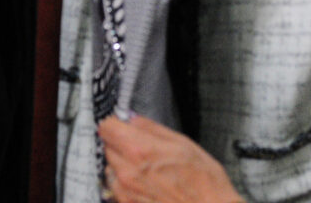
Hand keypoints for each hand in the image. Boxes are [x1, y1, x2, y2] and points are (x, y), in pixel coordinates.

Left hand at [98, 114, 243, 202]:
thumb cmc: (203, 183)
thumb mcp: (184, 143)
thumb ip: (153, 129)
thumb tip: (135, 120)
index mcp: (140, 150)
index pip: (107, 127)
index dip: (116, 123)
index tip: (122, 123)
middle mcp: (127, 171)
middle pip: (107, 146)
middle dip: (121, 142)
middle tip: (141, 145)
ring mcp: (125, 191)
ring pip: (110, 166)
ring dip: (122, 163)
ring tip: (146, 167)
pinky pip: (116, 186)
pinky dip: (125, 181)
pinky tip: (145, 182)